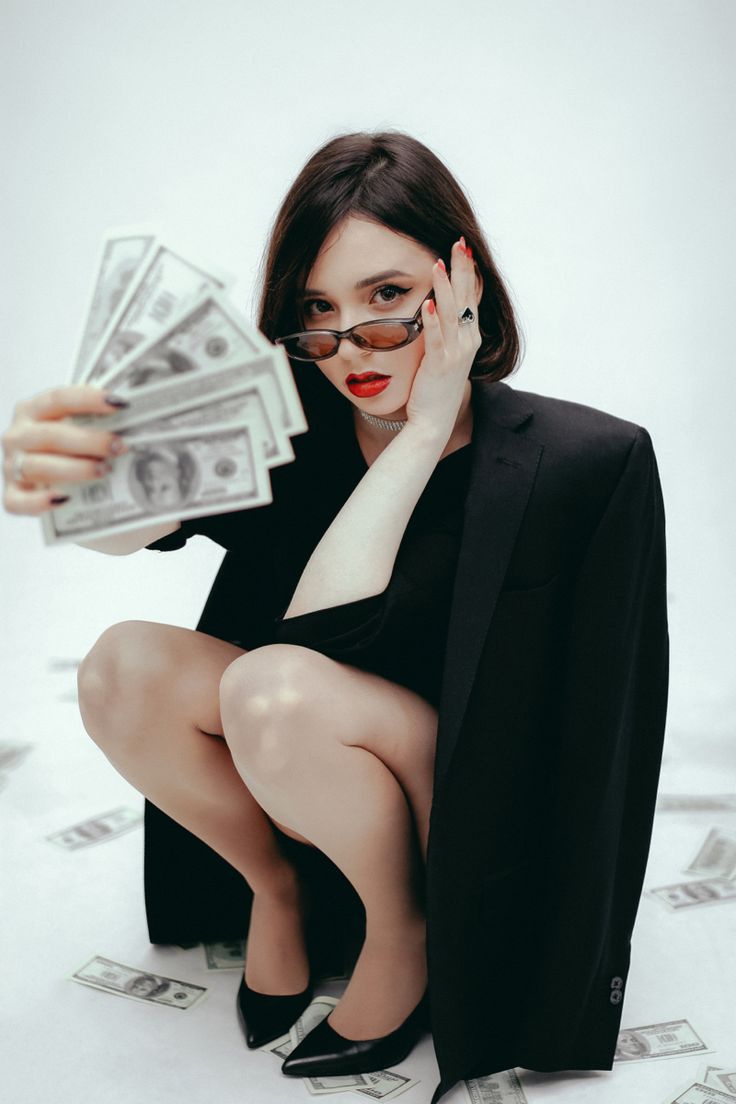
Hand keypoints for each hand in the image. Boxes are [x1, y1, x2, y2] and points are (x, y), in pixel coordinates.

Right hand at [1, 384, 129, 515]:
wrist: (55, 484)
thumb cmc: (72, 449)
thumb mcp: (79, 429)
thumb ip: (97, 422)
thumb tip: (135, 419)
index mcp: (33, 410)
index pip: (59, 399)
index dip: (88, 400)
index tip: (119, 404)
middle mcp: (18, 436)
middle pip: (52, 435)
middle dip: (89, 441)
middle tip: (119, 447)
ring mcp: (12, 466)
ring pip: (39, 466)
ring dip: (75, 468)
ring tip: (104, 471)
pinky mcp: (13, 496)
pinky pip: (19, 501)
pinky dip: (40, 501)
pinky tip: (65, 498)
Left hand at [405, 237, 481, 438]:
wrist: (434, 420)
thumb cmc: (436, 387)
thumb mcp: (446, 354)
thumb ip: (445, 331)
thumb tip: (436, 306)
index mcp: (470, 337)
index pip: (471, 297)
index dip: (469, 272)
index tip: (464, 248)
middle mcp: (467, 342)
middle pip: (465, 298)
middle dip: (462, 269)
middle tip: (458, 242)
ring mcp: (455, 353)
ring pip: (451, 313)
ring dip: (445, 287)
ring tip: (438, 264)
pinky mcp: (439, 364)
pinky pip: (436, 338)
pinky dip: (432, 320)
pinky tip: (426, 303)